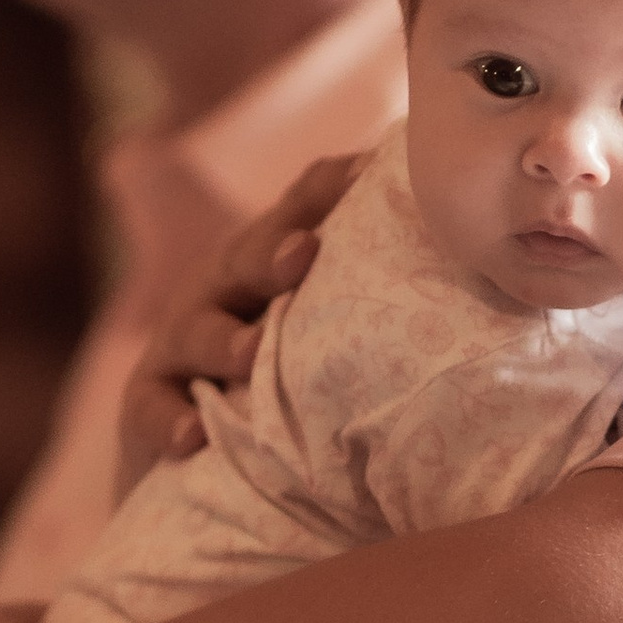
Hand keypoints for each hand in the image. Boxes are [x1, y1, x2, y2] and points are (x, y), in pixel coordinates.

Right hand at [115, 152, 364, 499]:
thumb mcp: (329, 322)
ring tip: (249, 353)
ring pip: (194, 331)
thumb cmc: (295, 375)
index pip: (301, 210)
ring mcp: (178, 343)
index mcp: (271, 260)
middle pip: (242, 260)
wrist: (208, 452)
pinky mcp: (145, 401)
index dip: (331, 188)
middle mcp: (221, 289)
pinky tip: (191, 437)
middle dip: (269, 254)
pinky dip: (168, 420)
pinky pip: (150, 408)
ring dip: (221, 341)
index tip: (369, 170)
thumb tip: (477, 254)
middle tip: (302, 254)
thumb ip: (381, 284)